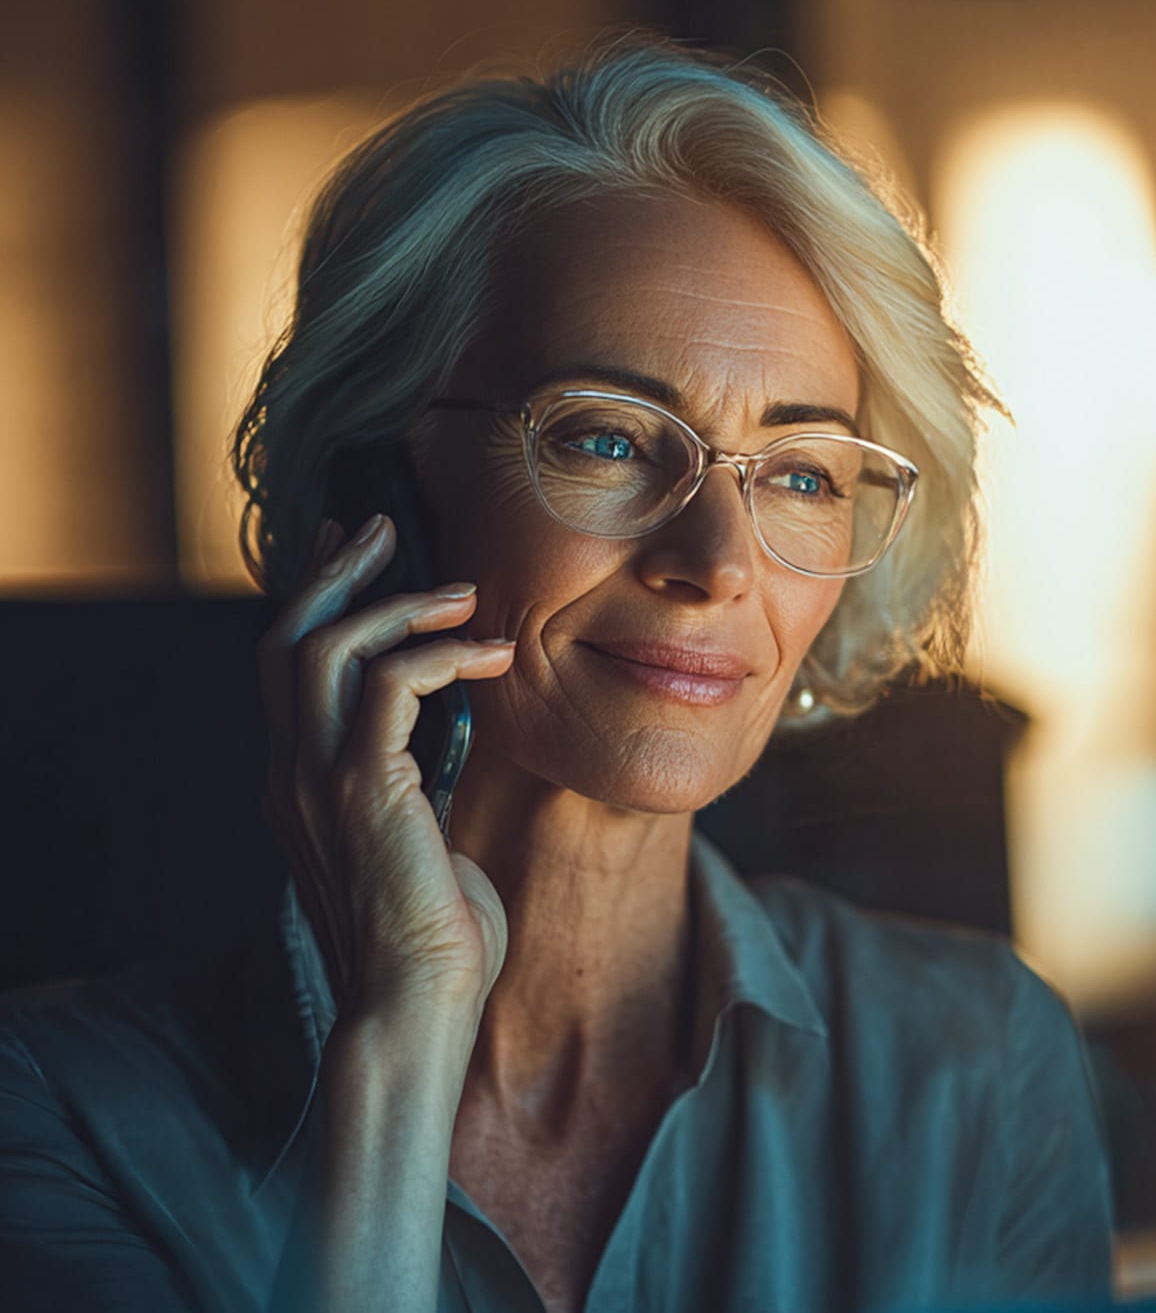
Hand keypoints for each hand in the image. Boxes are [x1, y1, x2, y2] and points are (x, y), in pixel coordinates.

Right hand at [256, 513, 516, 1021]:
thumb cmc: (437, 941)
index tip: (357, 549)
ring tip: (463, 592)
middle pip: (289, 638)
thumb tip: (453, 748)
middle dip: (339, 571)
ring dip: (397, 604)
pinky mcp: (364, 791)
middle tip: (388, 526)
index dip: (318, 597)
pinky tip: (491, 655)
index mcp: (301, 785)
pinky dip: (438, 654)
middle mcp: (293, 776)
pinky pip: (386, 686)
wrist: (417, 1007)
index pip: (286, 666)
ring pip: (326, 648)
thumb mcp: (424, 846)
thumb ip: (421, 791)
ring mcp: (318, 783)